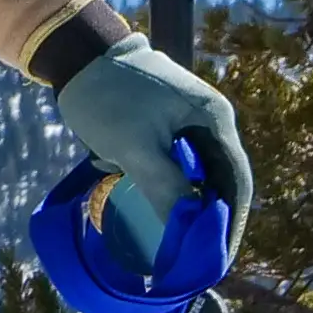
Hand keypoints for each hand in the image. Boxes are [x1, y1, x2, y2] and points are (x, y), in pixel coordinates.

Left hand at [54, 32, 253, 264]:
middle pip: (220, 180)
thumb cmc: (107, 97)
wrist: (76, 53)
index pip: (236, 183)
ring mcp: (188, 122)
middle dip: (210, 219)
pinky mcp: (164, 124)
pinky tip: (152, 208)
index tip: (220, 259)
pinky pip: (173, 163)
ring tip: (179, 242)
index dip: (230, 223)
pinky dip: (165, 186)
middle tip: (199, 258)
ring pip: (196, 173)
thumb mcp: (136, 147)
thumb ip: (166, 187)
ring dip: (187, 204)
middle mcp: (210, 122)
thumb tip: (190, 230)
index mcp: (215, 122)